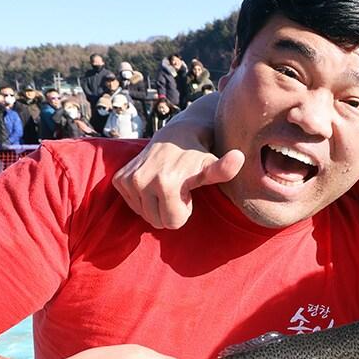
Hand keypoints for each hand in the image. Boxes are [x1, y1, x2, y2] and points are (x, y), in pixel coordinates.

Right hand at [112, 94, 236, 228]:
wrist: (177, 135)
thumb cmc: (200, 155)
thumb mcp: (213, 165)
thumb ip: (224, 168)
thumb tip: (239, 157)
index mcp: (165, 184)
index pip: (173, 224)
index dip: (184, 210)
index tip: (187, 191)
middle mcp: (142, 181)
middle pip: (157, 222)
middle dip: (170, 209)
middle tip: (177, 187)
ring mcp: (128, 180)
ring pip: (145, 215)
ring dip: (157, 204)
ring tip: (167, 183)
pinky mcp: (119, 179)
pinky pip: (133, 205)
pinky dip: (144, 198)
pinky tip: (154, 180)